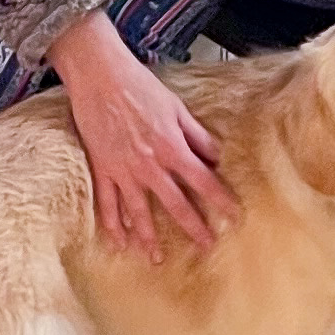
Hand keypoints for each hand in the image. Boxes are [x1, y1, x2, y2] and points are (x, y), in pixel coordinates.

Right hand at [48, 11, 238, 253]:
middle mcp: (149, 165)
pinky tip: (119, 241)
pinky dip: (113, 224)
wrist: (99, 75)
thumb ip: (196, 135)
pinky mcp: (102, 168)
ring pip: (139, 211)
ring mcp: (123, 169)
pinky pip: (107, 203)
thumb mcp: (176, 107)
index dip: (220, 200)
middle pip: (175, 203)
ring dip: (148, 236)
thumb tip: (215, 156)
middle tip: (206, 245)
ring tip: (155, 258)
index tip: (234, 216)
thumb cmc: (139, 86)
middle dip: (192, 227)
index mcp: (171, 147)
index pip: (203, 181)